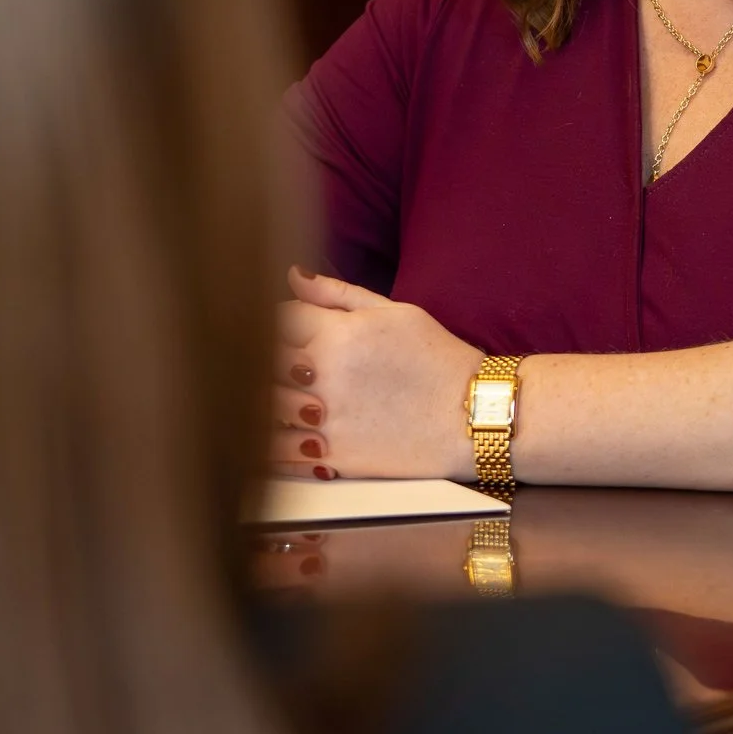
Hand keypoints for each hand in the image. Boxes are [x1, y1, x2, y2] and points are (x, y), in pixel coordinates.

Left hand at [273, 268, 482, 480]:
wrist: (471, 415)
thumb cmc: (436, 358)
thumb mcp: (394, 311)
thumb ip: (337, 294)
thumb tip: (293, 275)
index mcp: (337, 334)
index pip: (274, 318)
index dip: (273, 320)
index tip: (283, 328)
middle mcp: (325, 376)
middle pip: (260, 362)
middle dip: (261, 358)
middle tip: (270, 361)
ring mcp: (327, 420)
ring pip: (263, 407)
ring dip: (261, 399)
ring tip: (273, 394)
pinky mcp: (333, 458)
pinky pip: (279, 454)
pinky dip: (264, 444)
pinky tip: (267, 435)